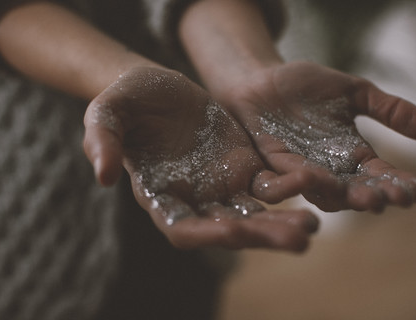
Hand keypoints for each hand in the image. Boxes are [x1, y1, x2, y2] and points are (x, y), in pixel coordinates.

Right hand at [83, 67, 318, 250]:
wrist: (157, 86)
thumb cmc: (127, 100)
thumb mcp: (107, 112)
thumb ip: (102, 141)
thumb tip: (103, 176)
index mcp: (160, 195)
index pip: (182, 227)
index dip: (206, 233)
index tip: (233, 231)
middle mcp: (193, 200)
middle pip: (228, 228)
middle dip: (260, 235)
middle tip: (298, 240)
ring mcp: (220, 186)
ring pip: (254, 212)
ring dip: (281, 222)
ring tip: (313, 226)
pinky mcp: (242, 168)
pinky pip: (267, 186)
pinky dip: (287, 190)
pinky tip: (313, 188)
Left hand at [217, 62, 415, 211]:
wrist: (262, 79)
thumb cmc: (304, 86)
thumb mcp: (354, 93)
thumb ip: (388, 110)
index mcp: (350, 154)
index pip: (379, 175)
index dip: (399, 184)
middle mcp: (327, 168)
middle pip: (355, 191)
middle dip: (376, 195)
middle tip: (395, 199)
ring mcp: (299, 169)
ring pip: (322, 192)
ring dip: (343, 196)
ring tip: (365, 199)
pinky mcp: (271, 163)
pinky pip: (285, 178)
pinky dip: (301, 180)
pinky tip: (318, 178)